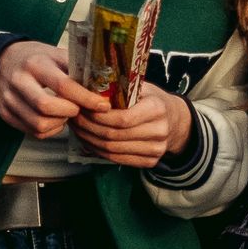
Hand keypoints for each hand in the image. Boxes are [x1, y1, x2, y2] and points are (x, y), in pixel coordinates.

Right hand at [0, 37, 105, 137]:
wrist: (2, 61)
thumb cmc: (37, 58)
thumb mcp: (56, 55)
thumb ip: (77, 69)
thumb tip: (106, 85)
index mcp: (35, 63)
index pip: (62, 85)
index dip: (85, 98)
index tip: (103, 105)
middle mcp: (18, 81)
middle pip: (46, 108)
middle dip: (70, 112)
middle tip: (79, 108)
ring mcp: (8, 99)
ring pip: (39, 124)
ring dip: (60, 123)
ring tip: (66, 112)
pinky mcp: (5, 114)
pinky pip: (32, 132)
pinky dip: (49, 129)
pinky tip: (54, 118)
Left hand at [72, 79, 196, 168]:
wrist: (174, 120)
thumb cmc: (151, 99)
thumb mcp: (141, 86)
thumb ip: (119, 88)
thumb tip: (86, 88)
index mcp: (157, 109)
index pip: (122, 119)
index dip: (98, 116)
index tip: (81, 108)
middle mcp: (159, 131)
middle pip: (114, 136)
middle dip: (88, 128)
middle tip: (72, 118)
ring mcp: (156, 149)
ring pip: (113, 150)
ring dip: (89, 140)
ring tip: (76, 129)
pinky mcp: (151, 161)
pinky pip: (118, 160)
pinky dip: (99, 151)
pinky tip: (88, 141)